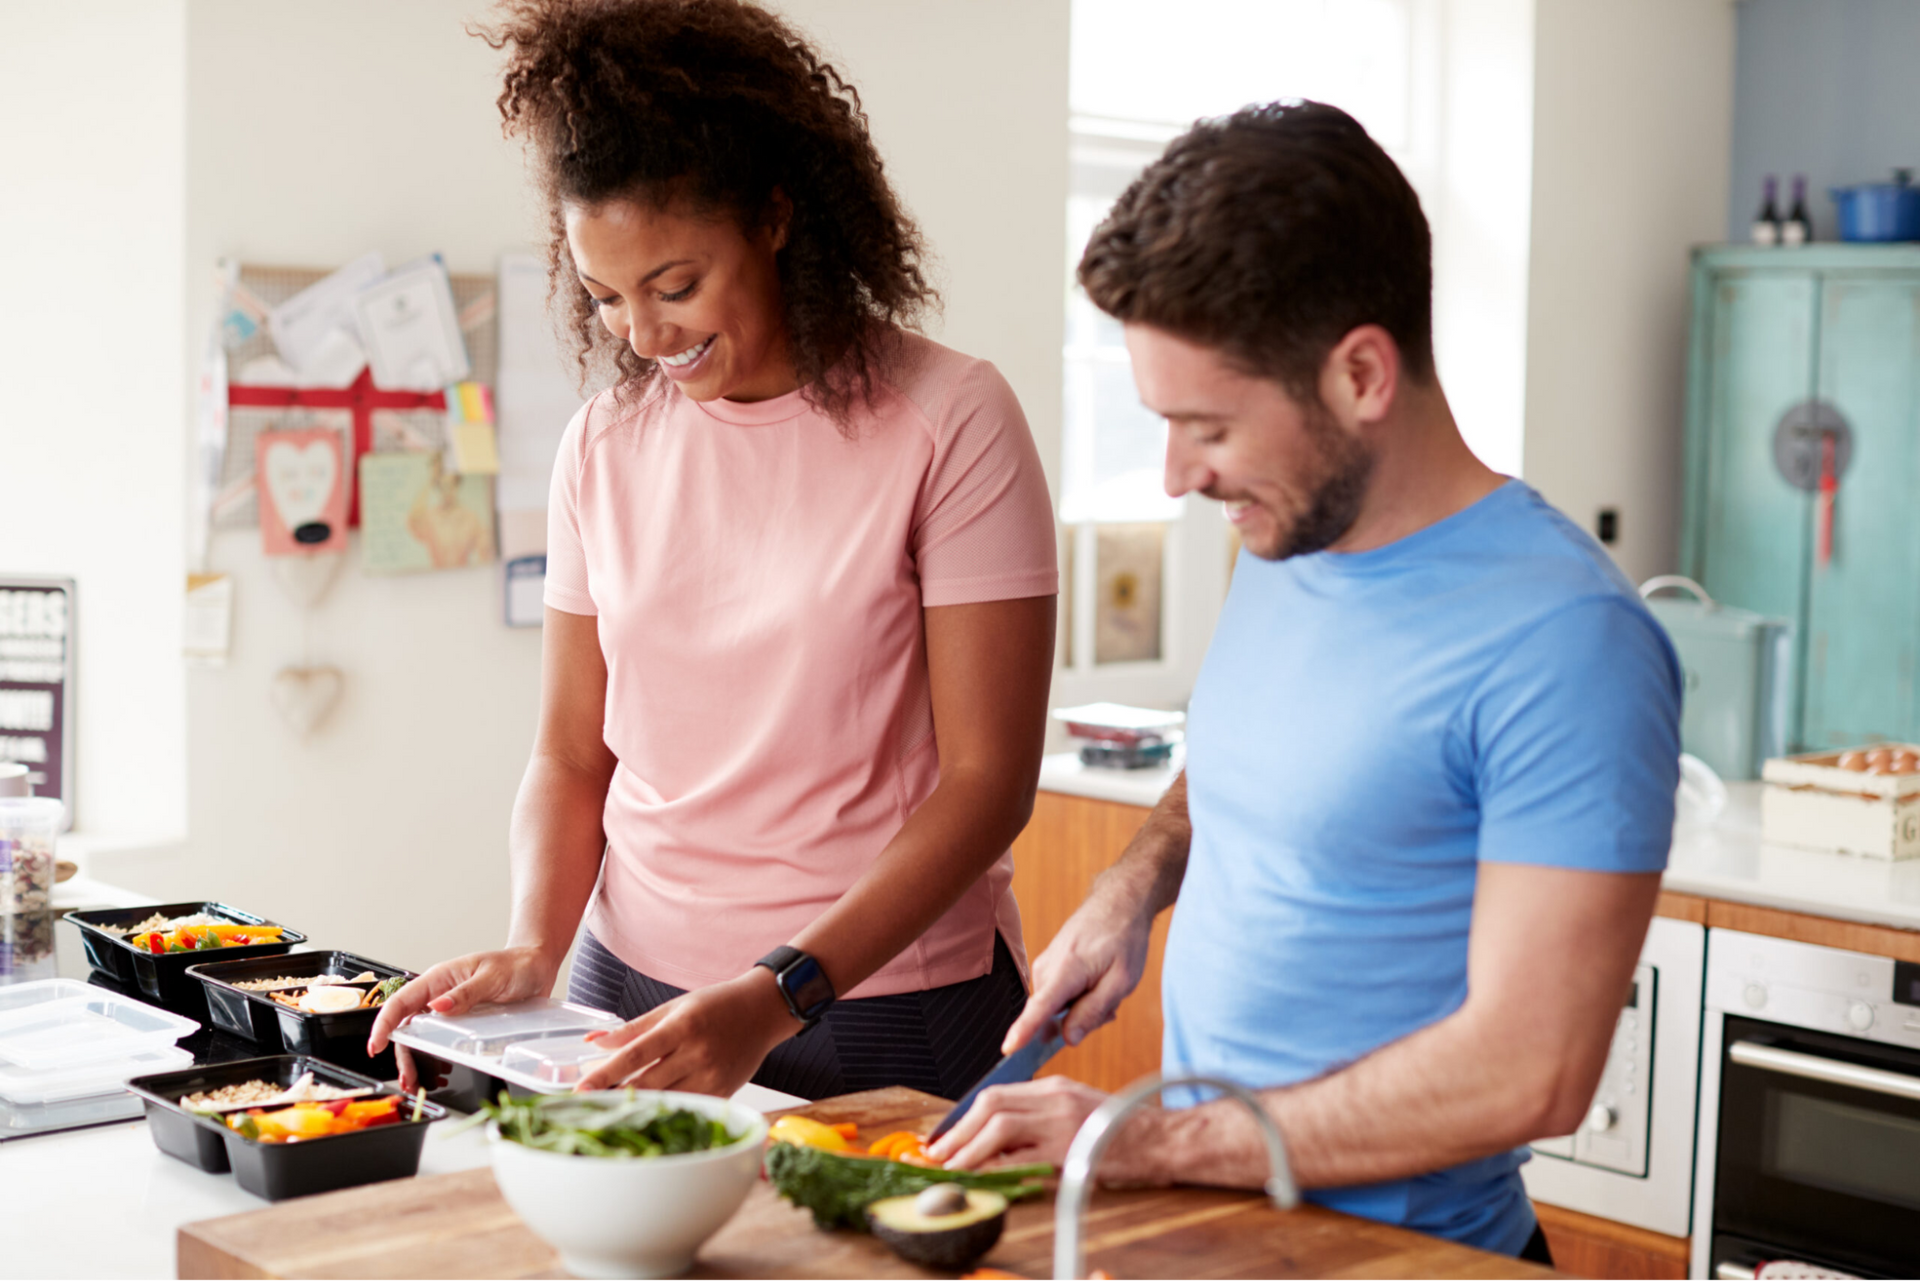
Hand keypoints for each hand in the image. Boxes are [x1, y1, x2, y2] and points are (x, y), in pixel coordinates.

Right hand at [367, 946, 558, 1089]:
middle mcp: (441, 994)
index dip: (385, 1023)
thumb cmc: (516, 964)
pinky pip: (441, 1040)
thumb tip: (437, 1006)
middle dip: (401, 1052)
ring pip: (422, 1035)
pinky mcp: (465, 1022)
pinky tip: (436, 1072)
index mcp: (440, 978)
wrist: (537, 966)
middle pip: (407, 1025)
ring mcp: (452, 1009)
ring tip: (416, 1082)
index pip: (402, 1001)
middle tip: (407, 1078)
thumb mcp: (492, 977)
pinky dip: (434, 1057)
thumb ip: (465, 993)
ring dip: (415, 1058)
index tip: (376, 1045)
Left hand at [572, 968, 798, 1096]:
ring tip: (610, 1110)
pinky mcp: (723, 1092)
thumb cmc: (717, 1005)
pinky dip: (665, 1110)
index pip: (635, 1054)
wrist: (764, 1011)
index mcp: (682, 1027)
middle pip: (646, 1083)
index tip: (580, 1088)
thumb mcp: (674, 1007)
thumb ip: (633, 1027)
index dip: (605, 1073)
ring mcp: (712, 1076)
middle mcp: (697, 1053)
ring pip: (665, 1101)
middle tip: (586, 1106)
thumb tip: (594, 1042)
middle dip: (613, 1096)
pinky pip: (687, 1107)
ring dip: (637, 1107)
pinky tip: (648, 1112)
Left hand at [927, 1076, 1165, 1184]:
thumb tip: (1002, 1140)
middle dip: (957, 1129)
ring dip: (967, 1147)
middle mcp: (1054, 1098)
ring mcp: (1062, 1122)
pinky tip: (981, 1178)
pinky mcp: (1071, 1149)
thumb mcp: (1078, 1111)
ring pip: (999, 1124)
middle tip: (936, 1151)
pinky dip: (995, 1167)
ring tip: (950, 1165)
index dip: (964, 1115)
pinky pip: (1022, 1156)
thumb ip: (1043, 1118)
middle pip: (990, 1103)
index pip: (996, 1094)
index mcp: (1054, 1087)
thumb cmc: (1123, 1131)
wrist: (1162, 1141)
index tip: (946, 1135)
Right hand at [1001, 888, 1151, 1054]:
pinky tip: (1096, 983)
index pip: (1040, 1007)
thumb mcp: (1122, 981)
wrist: (1118, 903)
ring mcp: (1044, 966)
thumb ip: (1093, 1011)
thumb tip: (1068, 1038)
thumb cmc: (1123, 939)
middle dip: (1082, 1019)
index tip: (1008, 1048)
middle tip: (1111, 1003)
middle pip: (1054, 1016)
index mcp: (1066, 970)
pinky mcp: (1047, 966)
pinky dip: (1078, 997)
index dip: (1024, 1031)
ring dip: (1082, 1006)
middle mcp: (1047, 968)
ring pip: (1058, 1008)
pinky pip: (1058, 996)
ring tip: (1105, 987)